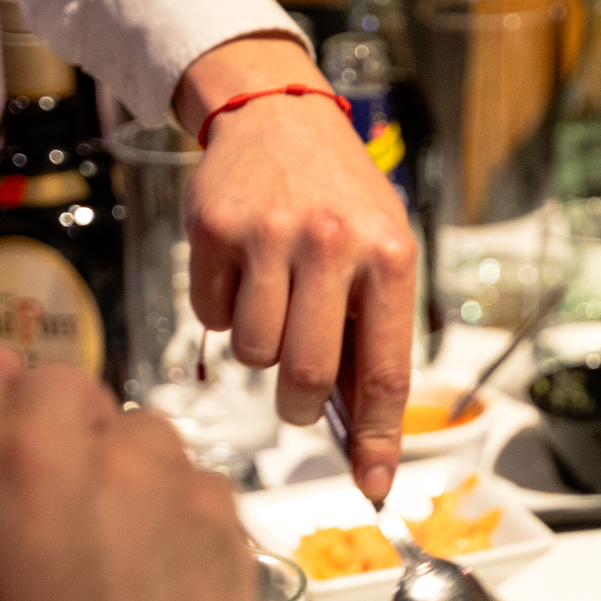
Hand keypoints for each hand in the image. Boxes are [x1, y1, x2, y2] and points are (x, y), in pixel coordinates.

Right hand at [0, 345, 255, 600]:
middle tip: (67, 491)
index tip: (0, 412)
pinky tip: (171, 575)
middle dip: (66, 425)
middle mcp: (57, 453)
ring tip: (124, 548)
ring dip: (133, 467)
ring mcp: (148, 473)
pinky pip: (200, 480)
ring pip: (143, 428)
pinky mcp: (218, 505)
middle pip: (62, 385)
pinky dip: (187, 512)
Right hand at [173, 35, 416, 502]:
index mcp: (388, 256)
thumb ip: (373, 338)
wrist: (278, 114)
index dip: (377, 438)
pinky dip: (224, 312)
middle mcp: (331, 243)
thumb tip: (366, 439)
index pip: (384, 371)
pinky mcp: (214, 228)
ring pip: (253, 353)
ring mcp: (268, 234)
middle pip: (307, 374)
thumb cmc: (339, 200)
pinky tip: (243, 272)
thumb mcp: (380, 254)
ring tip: (274, 307)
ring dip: (260, 352)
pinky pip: (211, 317)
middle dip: (298, 403)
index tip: (374, 485)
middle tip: (297, 394)